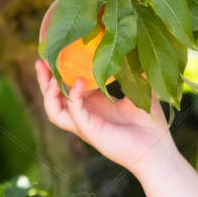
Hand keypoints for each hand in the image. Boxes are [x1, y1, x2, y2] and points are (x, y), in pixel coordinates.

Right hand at [34, 59, 173, 172]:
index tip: (55, 51)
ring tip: (49, 72)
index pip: (67, 86)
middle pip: (54, 97)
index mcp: (93, 104)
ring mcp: (86, 124)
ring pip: (54, 109)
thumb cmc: (150, 124)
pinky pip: (73, 112)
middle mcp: (85, 115)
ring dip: (48, 91)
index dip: (59, 70)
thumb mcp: (140, 90)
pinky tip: (80, 81)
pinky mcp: (91, 132)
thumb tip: (134, 46)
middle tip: (40, 59)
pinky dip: (73, 96)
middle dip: (44, 78)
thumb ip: (134, 71)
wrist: (157, 150)